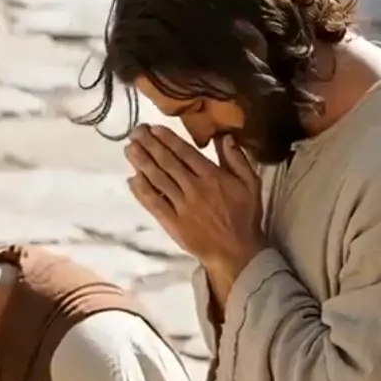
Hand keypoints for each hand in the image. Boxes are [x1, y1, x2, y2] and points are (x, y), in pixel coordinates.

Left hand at [125, 125, 266, 274]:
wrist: (237, 252)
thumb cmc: (245, 216)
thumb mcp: (251, 183)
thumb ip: (238, 159)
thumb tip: (225, 136)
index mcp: (212, 176)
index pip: (185, 153)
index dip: (167, 139)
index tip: (154, 128)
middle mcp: (193, 188)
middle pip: (167, 163)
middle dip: (149, 145)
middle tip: (135, 132)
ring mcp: (181, 206)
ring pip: (157, 180)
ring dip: (141, 163)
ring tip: (129, 149)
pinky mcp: (172, 223)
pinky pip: (154, 204)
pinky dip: (142, 191)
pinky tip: (132, 179)